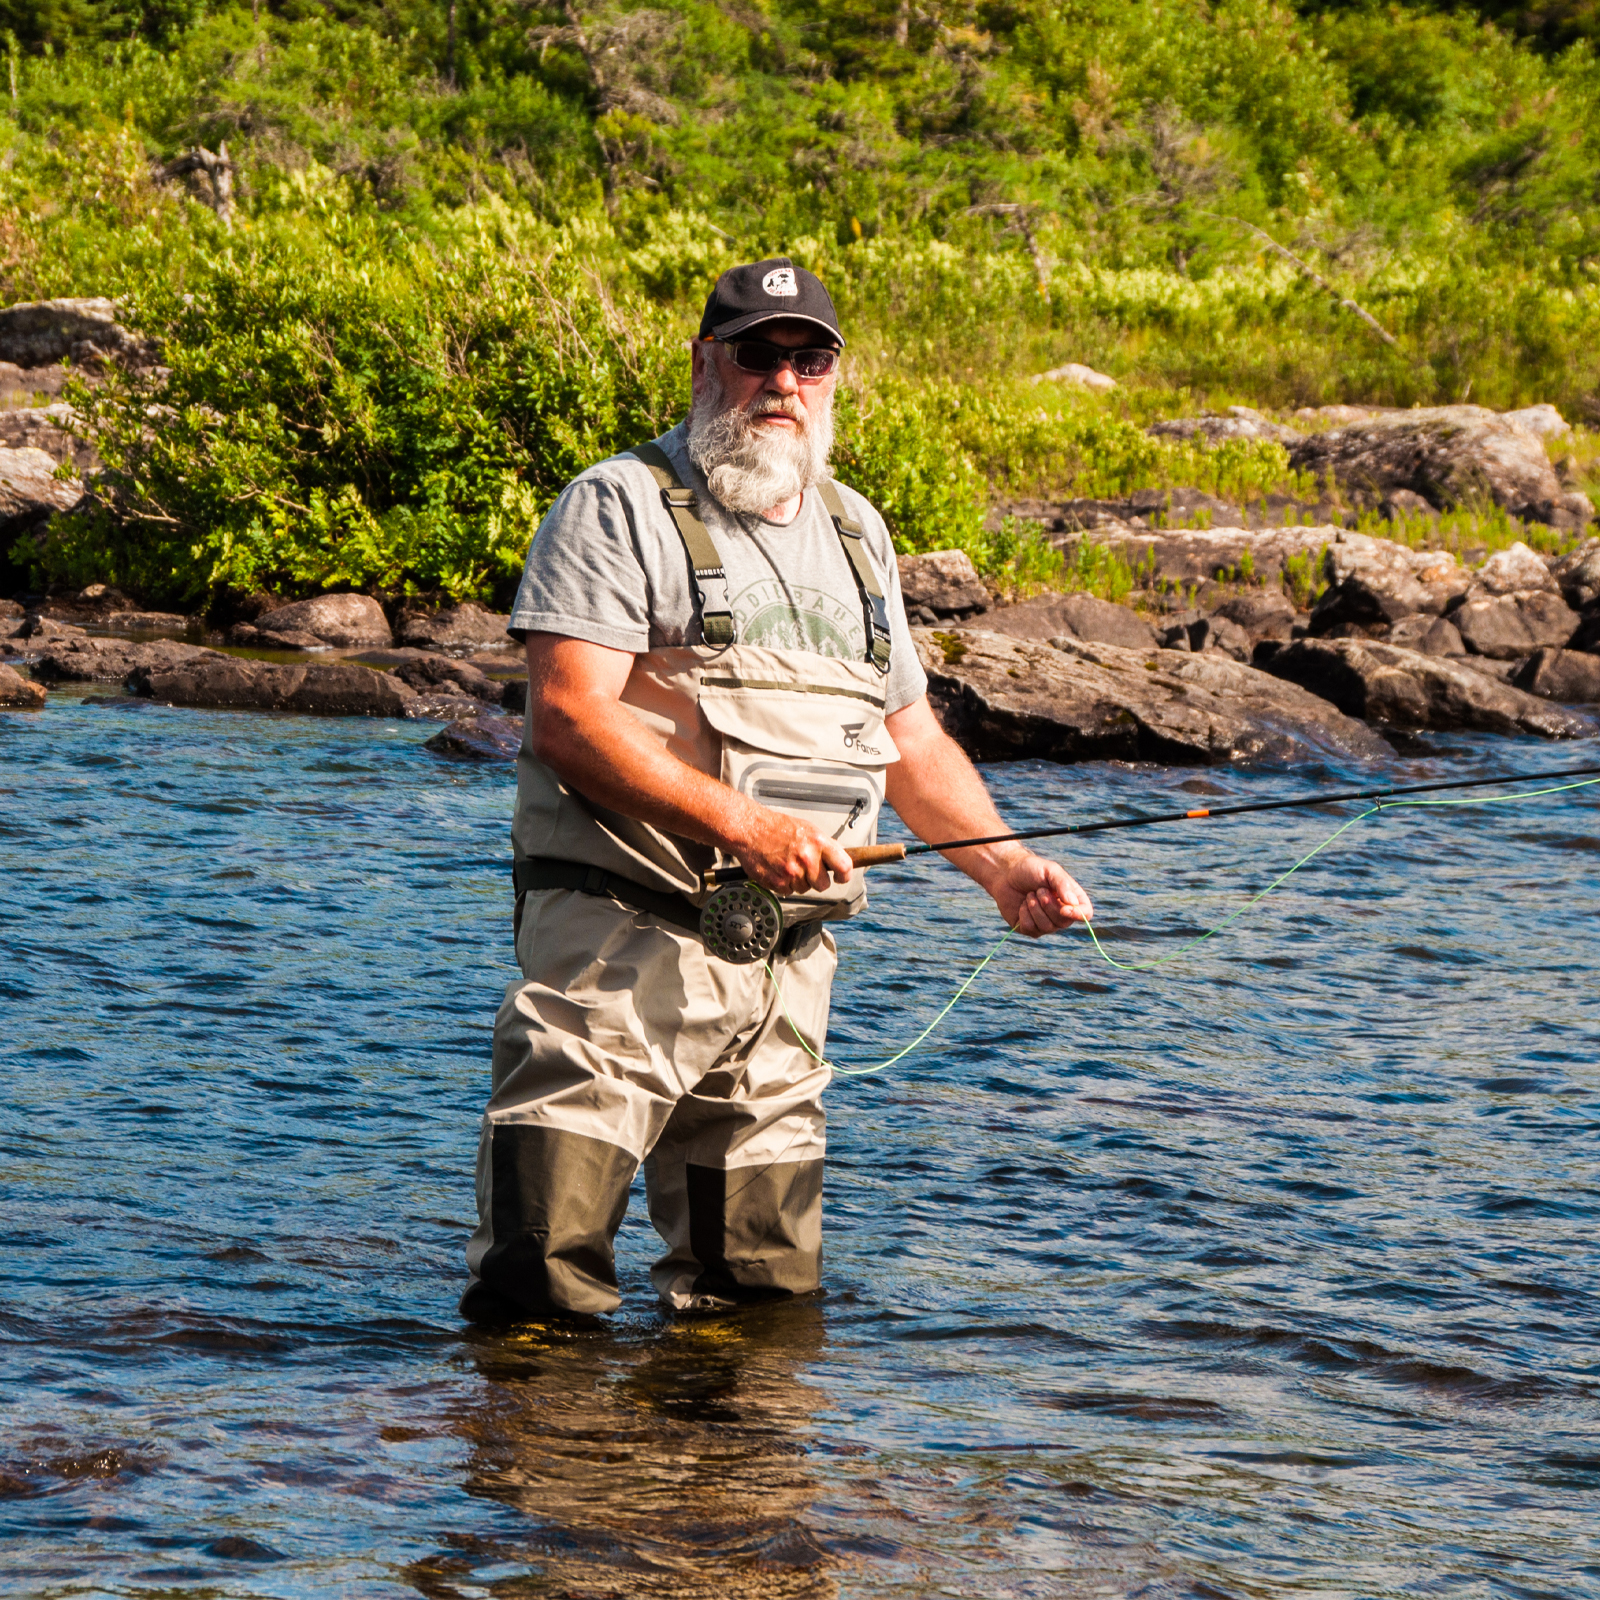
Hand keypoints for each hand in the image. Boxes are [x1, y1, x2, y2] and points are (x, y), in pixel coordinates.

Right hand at [734, 807, 853, 895]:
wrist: (750, 830)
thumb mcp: (808, 829)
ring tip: (788, 864)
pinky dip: (784, 884)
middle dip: (818, 880)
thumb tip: (838, 859)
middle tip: (808, 869)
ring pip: (805, 889)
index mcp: (818, 842)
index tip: (841, 877)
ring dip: (799, 881)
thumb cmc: (777, 827)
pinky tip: (779, 869)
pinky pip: (789, 891)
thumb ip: (824, 846)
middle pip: (824, 885)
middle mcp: (807, 858)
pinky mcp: (778, 882)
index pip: (844, 866)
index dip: (845, 875)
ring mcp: (792, 872)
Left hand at [985, 850, 1092, 935]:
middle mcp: (1061, 914)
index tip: (1064, 908)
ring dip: (1035, 908)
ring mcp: (1046, 923)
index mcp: (1072, 898)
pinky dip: (1024, 914)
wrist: (1006, 873)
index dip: (1078, 915)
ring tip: (1029, 895)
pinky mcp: (1029, 928)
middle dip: (1048, 905)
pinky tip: (1022, 904)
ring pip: (1047, 927)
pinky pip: (1030, 929)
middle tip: (1038, 890)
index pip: (1086, 913)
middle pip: (1064, 922)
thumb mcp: (1049, 870)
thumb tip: (1073, 903)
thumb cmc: (1030, 869)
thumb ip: (1062, 884)